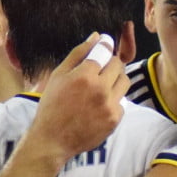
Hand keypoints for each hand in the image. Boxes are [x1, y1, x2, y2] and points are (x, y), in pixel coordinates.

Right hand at [28, 32, 128, 163]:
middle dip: (110, 63)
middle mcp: (100, 89)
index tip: (104, 45)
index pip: (105, 51)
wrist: (52, 139)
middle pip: (118, 64)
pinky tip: (99, 105)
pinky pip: (122, 102)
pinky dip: (113, 100)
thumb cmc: (52, 106)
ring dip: (115, 79)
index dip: (105, 46)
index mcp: (84, 75)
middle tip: (99, 70)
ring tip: (101, 86)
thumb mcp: (58, 75)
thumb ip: (78, 54)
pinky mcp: (115, 119)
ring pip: (125, 81)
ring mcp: (110, 105)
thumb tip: (96, 37)